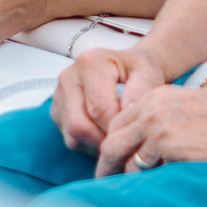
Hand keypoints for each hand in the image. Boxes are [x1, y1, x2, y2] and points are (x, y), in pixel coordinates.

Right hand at [53, 45, 168, 154]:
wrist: (129, 68)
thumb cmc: (138, 71)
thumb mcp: (148, 73)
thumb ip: (142, 89)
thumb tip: (128, 110)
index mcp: (90, 62)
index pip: (99, 108)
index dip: (117, 127)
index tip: (133, 131)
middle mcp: (69, 76)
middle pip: (79, 124)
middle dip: (104, 139)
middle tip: (125, 140)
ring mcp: (59, 95)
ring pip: (72, 136)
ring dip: (97, 144)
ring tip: (118, 137)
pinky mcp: (57, 111)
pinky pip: (70, 139)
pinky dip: (90, 144)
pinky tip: (106, 135)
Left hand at [95, 82, 206, 176]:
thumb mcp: (184, 105)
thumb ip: (158, 117)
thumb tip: (140, 144)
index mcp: (154, 98)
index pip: (117, 122)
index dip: (110, 143)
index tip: (109, 160)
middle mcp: (151, 111)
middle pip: (112, 141)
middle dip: (105, 165)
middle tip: (103, 181)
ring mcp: (159, 129)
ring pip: (125, 160)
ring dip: (126, 177)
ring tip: (127, 190)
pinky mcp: (170, 147)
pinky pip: (145, 170)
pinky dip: (144, 181)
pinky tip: (151, 186)